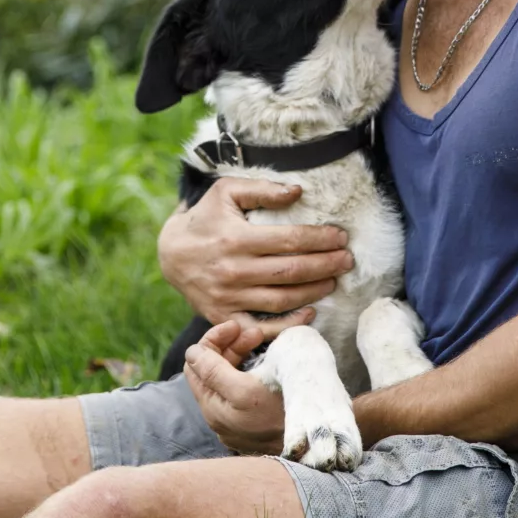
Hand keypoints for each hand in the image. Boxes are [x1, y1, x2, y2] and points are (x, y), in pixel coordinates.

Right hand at [157, 178, 353, 338]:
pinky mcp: (224, 317)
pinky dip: (287, 325)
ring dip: (313, 292)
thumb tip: (297, 191)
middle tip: (347, 261)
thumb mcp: (227, 191)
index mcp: (236, 238)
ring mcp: (228, 297)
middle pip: (291, 271)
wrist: (170, 253)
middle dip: (326, 266)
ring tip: (333, 281)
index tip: (341, 237)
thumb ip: (262, 190)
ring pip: (281, 300)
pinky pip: (260, 328)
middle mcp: (233, 270)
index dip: (320, 239)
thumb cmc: (206, 217)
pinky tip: (309, 313)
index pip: (290, 240)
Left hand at [184, 322, 285, 453]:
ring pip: (226, 377)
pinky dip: (245, 372)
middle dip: (229, 344)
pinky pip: (237, 390)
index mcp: (213, 406)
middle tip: (257, 333)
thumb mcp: (246, 388)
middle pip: (211, 368)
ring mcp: (232, 422)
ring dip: (240, 354)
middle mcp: (217, 416)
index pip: (196, 362)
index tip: (239, 326)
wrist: (310, 445)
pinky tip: (264, 364)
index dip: (215, 339)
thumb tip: (191, 353)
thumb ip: (214, 370)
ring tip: (264, 342)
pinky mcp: (247, 424)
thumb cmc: (281, 414)